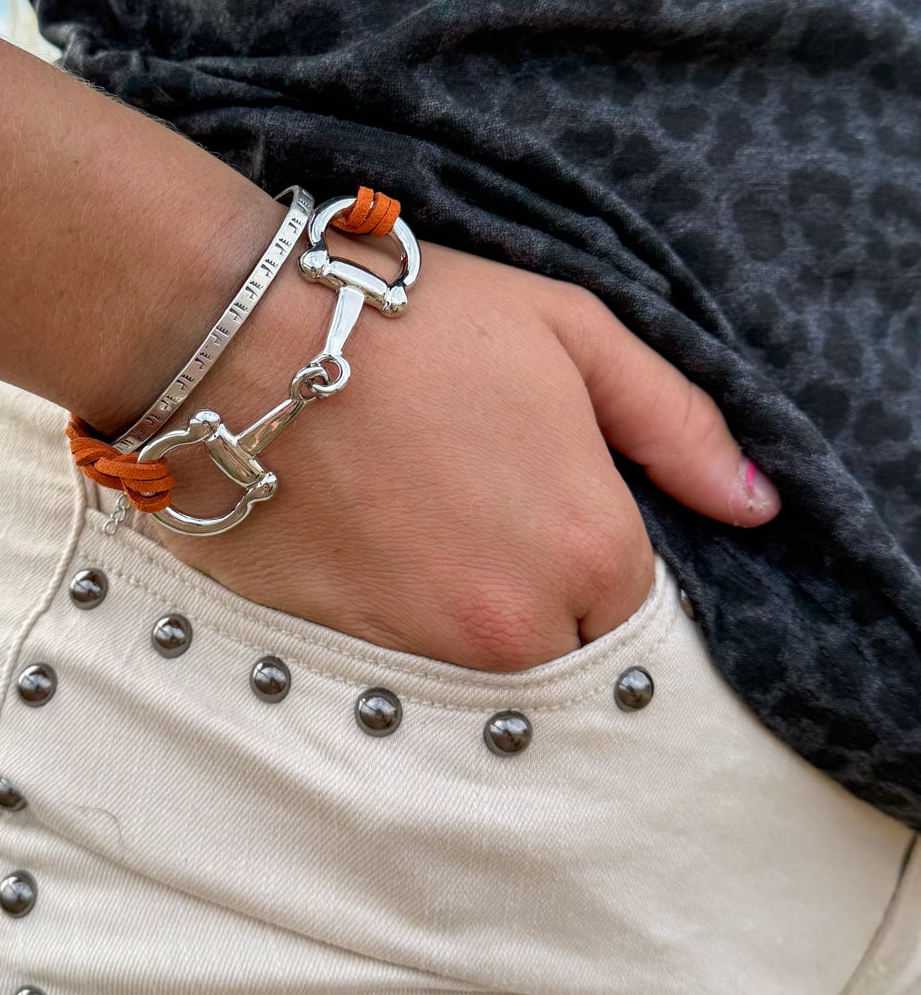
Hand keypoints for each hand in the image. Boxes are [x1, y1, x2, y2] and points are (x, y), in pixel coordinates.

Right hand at [150, 239, 778, 671]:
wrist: (239, 339)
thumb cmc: (411, 322)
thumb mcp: (571, 332)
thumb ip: (677, 423)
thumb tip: (755, 504)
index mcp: (589, 552)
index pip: (637, 612)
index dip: (598, 557)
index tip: (551, 504)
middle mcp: (514, 628)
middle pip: (562, 653)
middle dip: (539, 598)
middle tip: (480, 511)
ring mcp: (422, 656)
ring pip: (479, 672)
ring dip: (463, 618)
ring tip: (416, 523)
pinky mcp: (339, 662)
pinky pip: (396, 672)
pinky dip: (391, 625)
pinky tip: (363, 546)